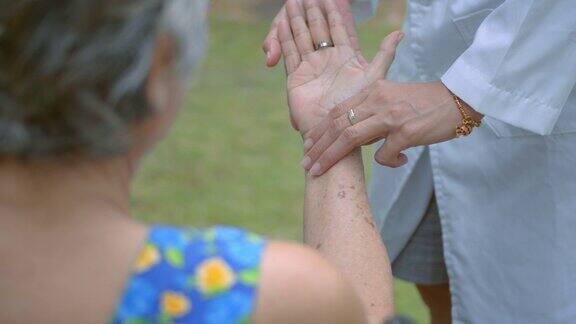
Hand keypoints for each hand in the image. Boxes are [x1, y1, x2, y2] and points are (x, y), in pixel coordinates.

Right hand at [278, 0, 401, 134]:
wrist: (338, 133)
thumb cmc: (358, 109)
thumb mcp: (374, 77)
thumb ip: (384, 54)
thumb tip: (399, 32)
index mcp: (346, 58)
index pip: (339, 28)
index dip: (335, 12)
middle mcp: (328, 61)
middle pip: (318, 29)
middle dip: (313, 11)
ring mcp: (311, 68)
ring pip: (303, 37)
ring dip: (297, 20)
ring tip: (291, 1)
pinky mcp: (296, 77)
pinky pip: (290, 52)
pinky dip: (285, 38)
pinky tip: (282, 24)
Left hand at [301, 80, 483, 174]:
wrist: (457, 99)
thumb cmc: (424, 103)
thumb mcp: (392, 100)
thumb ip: (371, 114)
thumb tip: (356, 139)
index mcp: (372, 91)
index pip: (336, 111)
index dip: (319, 130)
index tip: (306, 145)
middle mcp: (376, 101)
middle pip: (337, 126)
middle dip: (318, 147)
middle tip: (306, 165)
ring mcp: (390, 116)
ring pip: (349, 138)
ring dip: (331, 158)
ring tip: (320, 171)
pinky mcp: (405, 131)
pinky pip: (384, 154)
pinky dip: (388, 162)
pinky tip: (400, 160)